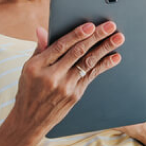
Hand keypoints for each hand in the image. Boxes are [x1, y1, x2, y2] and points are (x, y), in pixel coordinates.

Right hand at [11, 21, 124, 136]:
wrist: (30, 120)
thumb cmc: (29, 90)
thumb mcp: (27, 69)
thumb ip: (39, 49)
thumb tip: (43, 29)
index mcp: (37, 67)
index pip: (60, 46)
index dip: (76, 35)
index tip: (90, 25)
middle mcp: (51, 77)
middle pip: (77, 53)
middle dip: (96, 37)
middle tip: (110, 26)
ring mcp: (65, 87)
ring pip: (88, 63)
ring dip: (105, 49)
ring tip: (118, 38)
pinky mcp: (75, 96)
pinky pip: (91, 76)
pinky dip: (104, 65)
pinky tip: (114, 57)